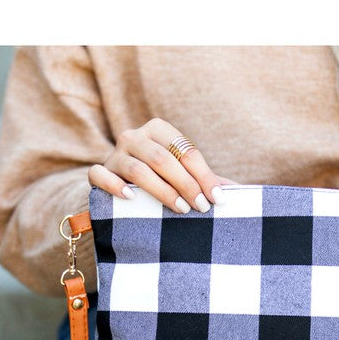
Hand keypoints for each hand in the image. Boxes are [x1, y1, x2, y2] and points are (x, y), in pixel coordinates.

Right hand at [88, 118, 236, 213]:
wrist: (121, 182)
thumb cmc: (161, 179)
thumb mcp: (184, 175)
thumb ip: (206, 180)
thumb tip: (238, 192)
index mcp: (158, 129)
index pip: (186, 151)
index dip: (204, 175)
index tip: (218, 198)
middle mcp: (134, 136)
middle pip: (163, 159)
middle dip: (186, 184)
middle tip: (201, 207)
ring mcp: (115, 153)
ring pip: (138, 169)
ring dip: (162, 191)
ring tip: (181, 210)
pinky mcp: (101, 171)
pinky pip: (101, 175)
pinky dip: (115, 186)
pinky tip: (130, 198)